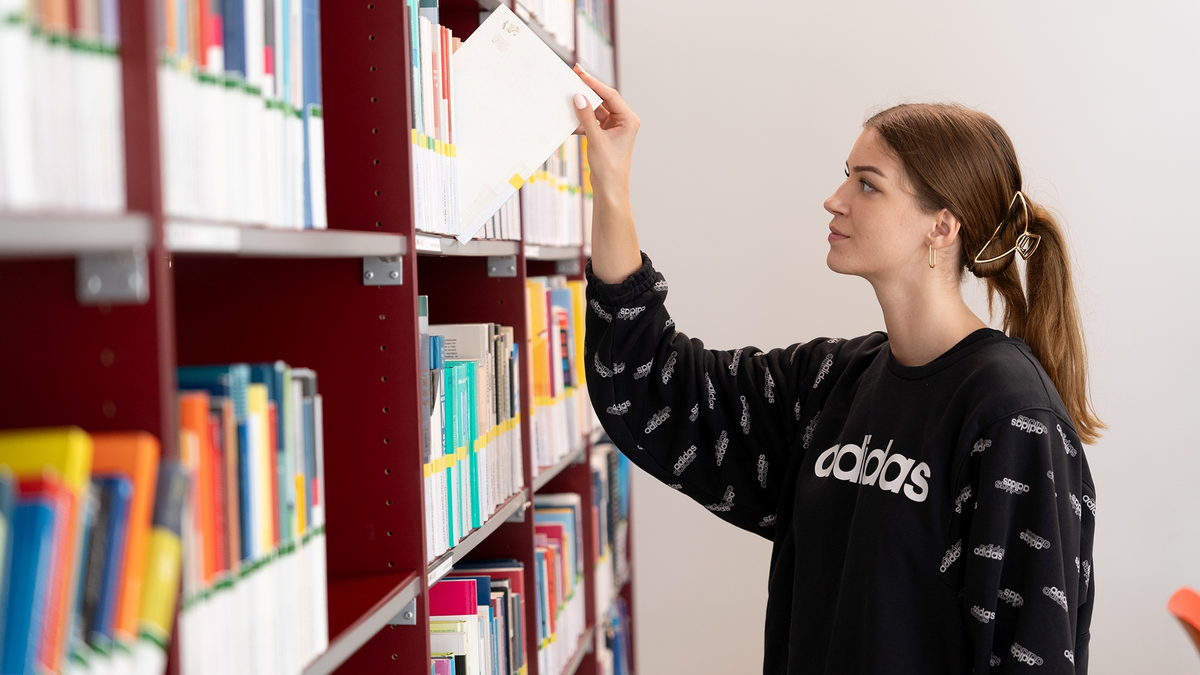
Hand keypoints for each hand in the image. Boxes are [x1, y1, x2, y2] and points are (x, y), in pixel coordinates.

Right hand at [572, 64, 638, 201]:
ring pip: (595, 111)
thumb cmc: (609, 167)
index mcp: (628, 120)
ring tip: (567, 99)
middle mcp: (623, 121)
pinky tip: (569, 121)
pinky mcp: (604, 135)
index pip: (610, 96)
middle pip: (603, 100)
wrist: (609, 189)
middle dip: (587, 92)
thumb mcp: (596, 140)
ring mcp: (614, 128)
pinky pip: (591, 122)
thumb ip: (586, 117)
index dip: (595, 84)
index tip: (581, 74)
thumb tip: (578, 97)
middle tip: (573, 76)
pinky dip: (581, 121)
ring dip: (582, 108)